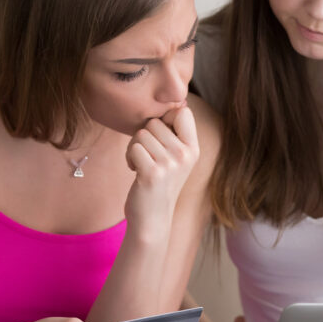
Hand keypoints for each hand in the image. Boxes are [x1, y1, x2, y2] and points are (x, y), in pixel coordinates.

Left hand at [124, 105, 199, 238]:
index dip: (166, 117)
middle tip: (148, 156)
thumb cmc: (159, 184)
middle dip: (144, 136)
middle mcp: (184, 155)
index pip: (182, 112)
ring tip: (142, 164)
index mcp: (193, 148)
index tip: (160, 136)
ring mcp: (169, 164)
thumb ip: (175, 134)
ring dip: (134, 148)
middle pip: (154, 122)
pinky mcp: (152, 173)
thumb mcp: (176, 159)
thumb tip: (176, 102)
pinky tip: (136, 171)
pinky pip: (133, 147)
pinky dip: (129, 158)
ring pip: (141, 134)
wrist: (152, 219)